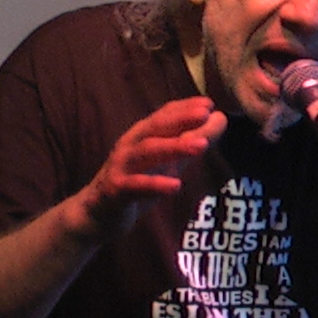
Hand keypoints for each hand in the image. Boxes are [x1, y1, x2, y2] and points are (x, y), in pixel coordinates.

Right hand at [74, 97, 225, 236]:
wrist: (97, 214)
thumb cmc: (136, 183)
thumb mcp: (166, 162)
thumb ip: (189, 143)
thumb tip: (219, 120)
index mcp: (142, 136)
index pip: (163, 116)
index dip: (184, 108)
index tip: (209, 104)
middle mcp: (130, 146)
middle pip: (155, 128)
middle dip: (181, 119)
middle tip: (206, 114)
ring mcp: (121, 167)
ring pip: (146, 152)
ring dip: (174, 147)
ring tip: (201, 145)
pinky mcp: (115, 190)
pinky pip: (136, 185)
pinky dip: (155, 184)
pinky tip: (176, 186)